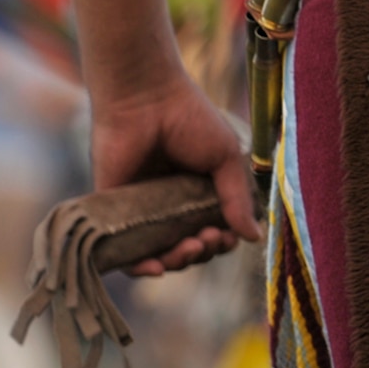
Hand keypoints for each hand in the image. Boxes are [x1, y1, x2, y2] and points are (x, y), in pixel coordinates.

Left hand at [91, 71, 262, 276]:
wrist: (145, 99)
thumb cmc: (189, 119)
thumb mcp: (225, 158)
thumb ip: (238, 198)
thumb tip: (254, 237)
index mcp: (198, 191)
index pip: (213, 231)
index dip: (222, 242)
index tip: (228, 236)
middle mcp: (170, 205)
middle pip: (190, 248)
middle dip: (204, 252)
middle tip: (208, 238)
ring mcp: (142, 211)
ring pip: (161, 254)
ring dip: (179, 261)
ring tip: (191, 247)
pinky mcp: (114, 213)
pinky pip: (126, 253)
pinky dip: (142, 267)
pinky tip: (159, 267)